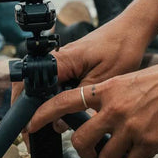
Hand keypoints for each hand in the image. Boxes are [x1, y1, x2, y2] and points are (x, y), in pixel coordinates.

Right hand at [11, 16, 148, 146]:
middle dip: (31, 109)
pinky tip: (65, 109)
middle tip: (36, 128)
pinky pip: (53, 83)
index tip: (29, 125)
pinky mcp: (67, 64)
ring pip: (41, 86)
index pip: (30, 85)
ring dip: (44, 103)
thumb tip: (58, 123)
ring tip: (52, 121)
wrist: (131, 29)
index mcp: (60, 61)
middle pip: (30, 86)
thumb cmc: (121, 48)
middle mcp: (55, 59)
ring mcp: (60, 62)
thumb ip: (78, 102)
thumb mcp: (102, 81)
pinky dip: (55, 97)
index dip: (26, 108)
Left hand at [27, 48, 157, 157]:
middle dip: (81, 153)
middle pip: (80, 139)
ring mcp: (131, 127)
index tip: (30, 125)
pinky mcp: (150, 143)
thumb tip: (99, 117)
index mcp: (106, 89)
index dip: (43, 114)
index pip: (64, 101)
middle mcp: (114, 108)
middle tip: (90, 156)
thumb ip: (111, 98)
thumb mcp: (130, 81)